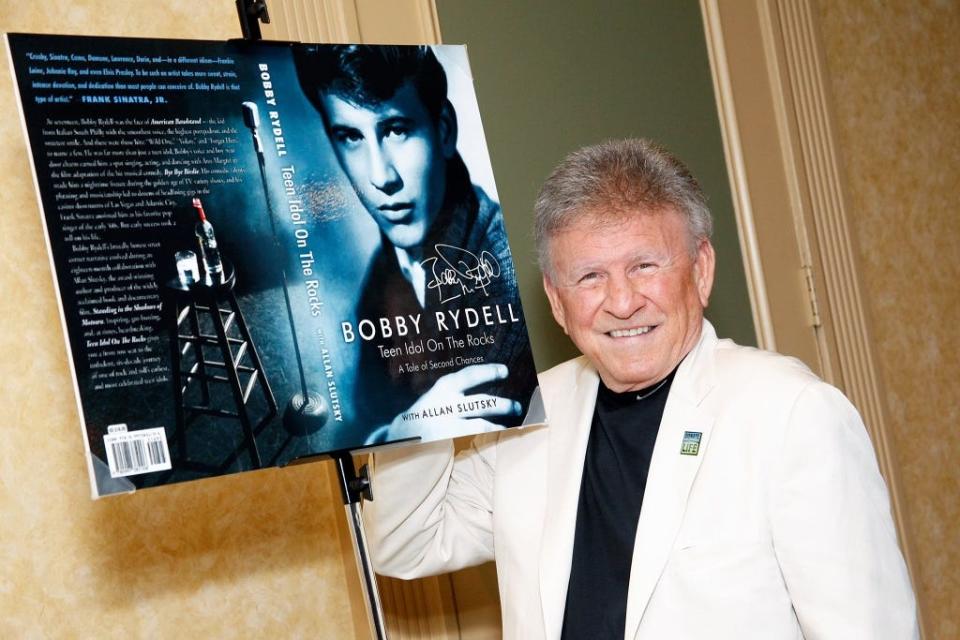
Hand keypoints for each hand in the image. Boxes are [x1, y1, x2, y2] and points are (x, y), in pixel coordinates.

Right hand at [366, 364, 521, 444]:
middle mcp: (447, 401)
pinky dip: (490, 431)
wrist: (400, 432)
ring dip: (500, 421)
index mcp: (444, 386)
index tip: (505, 371)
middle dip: (503, 405)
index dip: (489, 371)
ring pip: (482, 420)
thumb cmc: (425, 411)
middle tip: (517, 406)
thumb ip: (458, 391)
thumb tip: (487, 389)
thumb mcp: (438, 394)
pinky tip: (501, 431)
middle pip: (483, 403)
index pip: (470, 375)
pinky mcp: (448, 435)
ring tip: (513, 422)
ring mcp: (448, 420)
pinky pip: (475, 432)